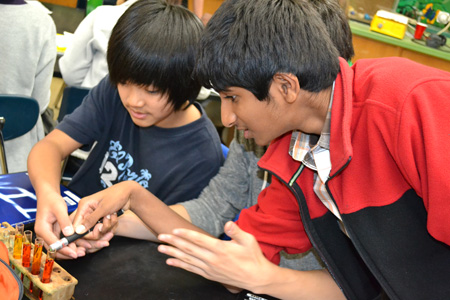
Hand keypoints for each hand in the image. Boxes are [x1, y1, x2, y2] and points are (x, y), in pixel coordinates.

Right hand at [34, 192, 85, 258]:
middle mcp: (44, 234)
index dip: (64, 249)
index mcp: (42, 229)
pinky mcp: (54, 233)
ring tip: (83, 251)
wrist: (48, 195)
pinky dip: (70, 245)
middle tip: (81, 254)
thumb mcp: (59, 208)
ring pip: (59, 247)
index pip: (53, 244)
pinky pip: (62, 242)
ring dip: (70, 250)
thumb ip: (64, 221)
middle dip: (68, 253)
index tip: (74, 253)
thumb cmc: (52, 200)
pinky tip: (80, 246)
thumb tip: (69, 234)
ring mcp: (49, 234)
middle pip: (55, 249)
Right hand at [72, 181, 134, 234]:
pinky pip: (104, 229)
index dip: (84, 234)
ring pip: (97, 231)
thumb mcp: (103, 208)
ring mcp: (95, 216)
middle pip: (87, 231)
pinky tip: (114, 216)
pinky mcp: (102, 219)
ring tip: (112, 215)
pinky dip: (111, 225)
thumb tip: (78, 231)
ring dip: (107, 226)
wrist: (129, 194)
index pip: (76, 226)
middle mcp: (88, 211)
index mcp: (84, 206)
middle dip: (100, 229)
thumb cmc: (116, 196)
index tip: (95, 235)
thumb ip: (90, 220)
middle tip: (107, 221)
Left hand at [157, 221, 275, 291]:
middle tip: (161, 236)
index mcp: (221, 249)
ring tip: (160, 248)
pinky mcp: (209, 275)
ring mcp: (209, 268)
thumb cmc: (252, 257)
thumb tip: (228, 223)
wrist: (256, 277)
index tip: (174, 230)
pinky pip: (191, 269)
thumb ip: (236, 231)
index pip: (199, 240)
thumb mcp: (248, 240)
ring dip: (172, 254)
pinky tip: (170, 262)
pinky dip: (180, 265)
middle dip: (173, 242)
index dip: (185, 234)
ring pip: (187, 259)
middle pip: (189, 249)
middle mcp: (212, 259)